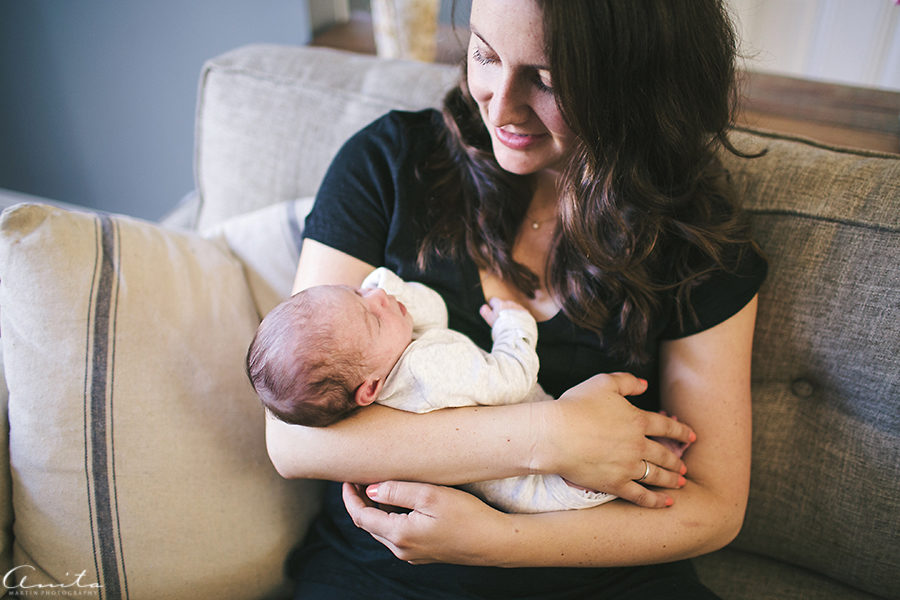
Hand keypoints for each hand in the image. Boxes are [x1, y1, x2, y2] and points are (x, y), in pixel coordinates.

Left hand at [342, 481, 503, 564]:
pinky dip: (390, 517)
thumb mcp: (430, 495)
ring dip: (376, 509)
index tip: (348, 478)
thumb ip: (397, 491)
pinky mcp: (424, 553)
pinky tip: (400, 502)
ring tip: (378, 486)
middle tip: (360, 478)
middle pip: (369, 525)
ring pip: (383, 530)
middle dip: (361, 502)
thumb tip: (371, 490)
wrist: (494, 542)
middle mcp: (402, 549)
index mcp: (399, 535)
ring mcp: (413, 554)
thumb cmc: (467, 516)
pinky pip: (398, 534)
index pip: (361, 516)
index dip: (350, 497)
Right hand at [479, 297, 527, 326]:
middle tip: (502, 321)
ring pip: (513, 307)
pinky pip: (521, 312)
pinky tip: (518, 324)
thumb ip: (485, 311)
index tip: (492, 313)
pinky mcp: (526, 313)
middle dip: (502, 310)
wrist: (517, 333)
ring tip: (510, 323)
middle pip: (504, 304)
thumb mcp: (489, 319)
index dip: (492, 307)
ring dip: (511, 313)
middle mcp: (510, 303)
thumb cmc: (501, 327)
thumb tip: (484, 306)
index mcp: (500, 304)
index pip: (493, 300)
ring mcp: (519, 307)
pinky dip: (519, 316)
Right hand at [534, 373, 694, 507]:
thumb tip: (644, 384)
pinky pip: (640, 495)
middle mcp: (638, 445)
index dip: (681, 431)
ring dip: (671, 479)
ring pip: (657, 475)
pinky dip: (655, 501)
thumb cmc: (576, 406)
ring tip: (679, 483)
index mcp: (638, 420)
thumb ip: (627, 382)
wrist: (555, 435)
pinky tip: (666, 503)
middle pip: (664, 454)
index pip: (666, 426)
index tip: (691, 436)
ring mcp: (628, 466)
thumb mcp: (603, 383)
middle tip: (683, 466)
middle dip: (676, 460)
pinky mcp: (615, 484)